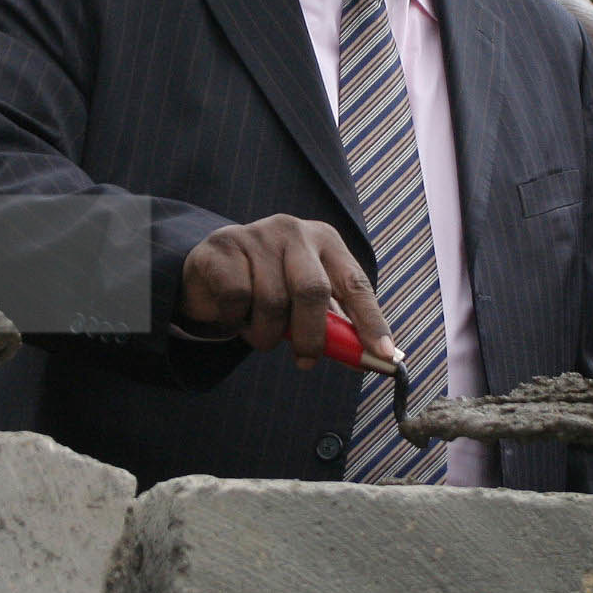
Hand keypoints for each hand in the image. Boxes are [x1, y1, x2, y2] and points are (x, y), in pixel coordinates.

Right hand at [178, 216, 393, 368]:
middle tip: (305, 360)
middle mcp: (294, 231)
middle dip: (311, 334)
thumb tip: (374, 357)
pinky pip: (237, 298)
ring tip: (257, 331)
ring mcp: (257, 234)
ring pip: (271, 301)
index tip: (383, 353)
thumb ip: (335, 323)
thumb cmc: (267, 288)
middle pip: (313, 290)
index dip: (371, 320)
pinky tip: (233, 314)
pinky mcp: (223, 245)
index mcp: (325, 241)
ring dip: (265, 333)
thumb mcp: (304, 302)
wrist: (209, 270)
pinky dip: (236, 319)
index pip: (355, 283)